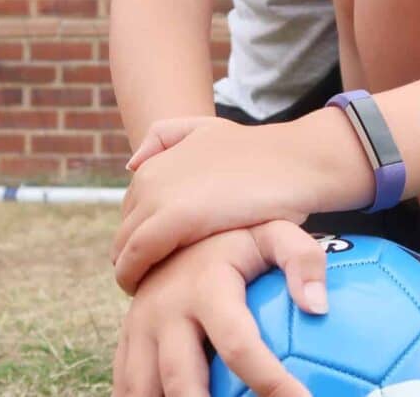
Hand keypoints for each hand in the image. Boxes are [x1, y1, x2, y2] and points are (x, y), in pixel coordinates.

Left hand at [110, 113, 370, 294]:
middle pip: (125, 232)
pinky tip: (150, 290)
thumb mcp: (206, 129)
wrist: (295, 163)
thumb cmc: (260, 155)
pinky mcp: (173, 220)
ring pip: (124, 247)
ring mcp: (159, 197)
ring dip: (132, 270)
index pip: (130, 214)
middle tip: (157, 279)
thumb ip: (167, 137)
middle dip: (135, 255)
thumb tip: (132, 165)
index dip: (142, 237)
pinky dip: (135, 275)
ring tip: (154, 290)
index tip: (159, 258)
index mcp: (154, 165)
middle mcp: (148, 178)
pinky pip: (136, 256)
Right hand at [113, 220, 327, 396]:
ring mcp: (139, 328)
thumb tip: (318, 308)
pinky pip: (129, 388)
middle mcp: (165, 310)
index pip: (238, 344)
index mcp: (206, 286)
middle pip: (183, 382)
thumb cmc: (237, 237)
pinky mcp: (127, 341)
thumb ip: (302, 259)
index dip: (270, 380)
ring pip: (145, 391)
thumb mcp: (274, 232)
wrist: (174, 225)